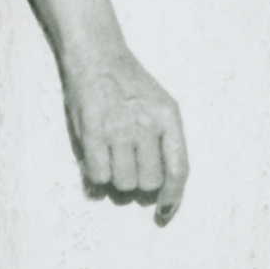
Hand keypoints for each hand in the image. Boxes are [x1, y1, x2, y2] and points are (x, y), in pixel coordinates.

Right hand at [61, 43, 187, 221]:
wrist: (98, 57)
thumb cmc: (131, 86)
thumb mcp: (160, 106)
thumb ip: (163, 143)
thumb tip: (160, 189)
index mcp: (169, 118)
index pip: (178, 170)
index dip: (172, 197)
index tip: (163, 211)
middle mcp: (146, 125)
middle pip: (149, 182)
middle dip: (141, 185)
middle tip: (130, 170)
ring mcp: (118, 129)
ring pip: (124, 183)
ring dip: (117, 181)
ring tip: (113, 161)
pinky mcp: (91, 132)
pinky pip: (98, 175)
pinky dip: (96, 179)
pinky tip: (95, 168)